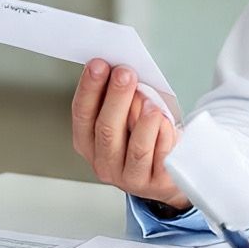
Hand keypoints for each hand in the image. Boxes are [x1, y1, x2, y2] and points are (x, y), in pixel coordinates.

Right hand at [70, 60, 189, 210]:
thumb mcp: (124, 114)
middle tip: (126, 73)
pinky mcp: (156, 183)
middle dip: (116, 97)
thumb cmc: (142, 136)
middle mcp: (104, 163)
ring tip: (150, 100)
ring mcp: (130, 177)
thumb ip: (118, 96)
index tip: (99, 64)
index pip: (82, 113)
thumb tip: (120, 70)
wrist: (166, 172)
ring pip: (137, 148)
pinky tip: (164, 120)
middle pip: (107, 129)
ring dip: (143, 118)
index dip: (89, 87)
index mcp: (87, 142)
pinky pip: (161, 157)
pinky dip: (164, 133)